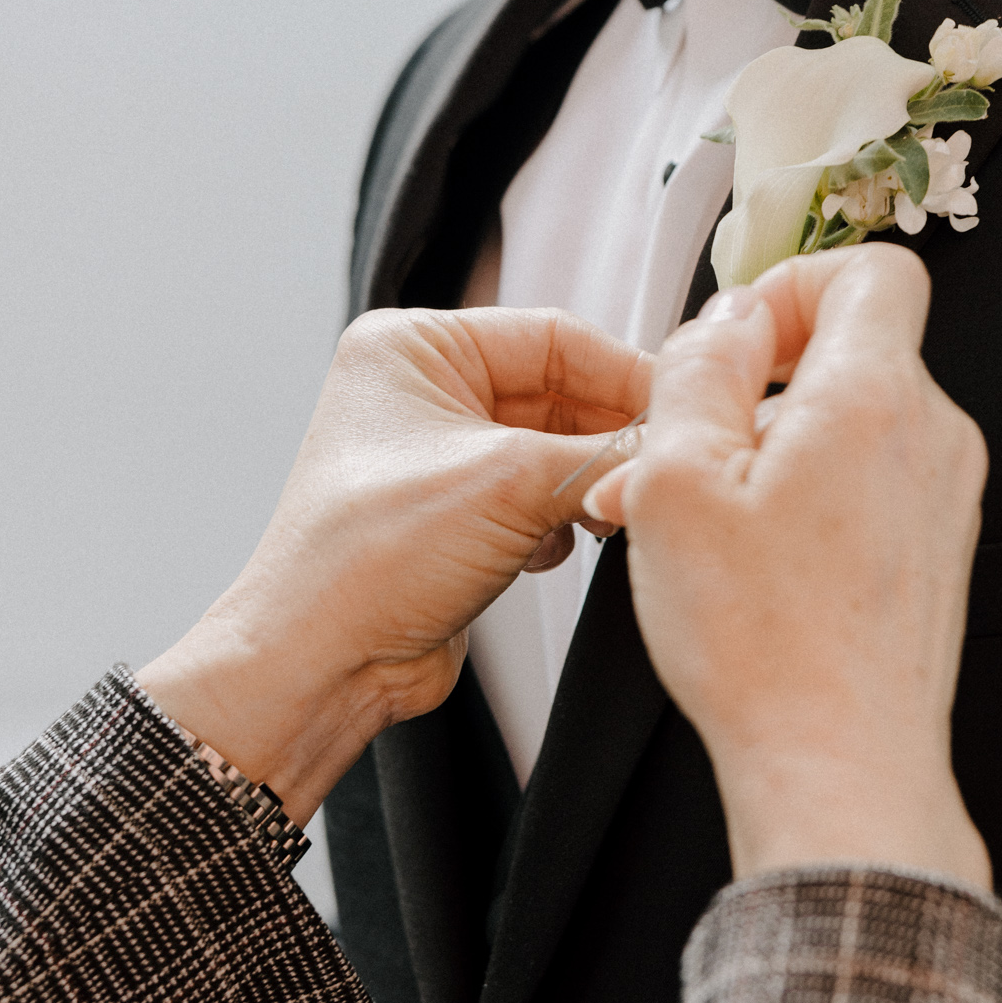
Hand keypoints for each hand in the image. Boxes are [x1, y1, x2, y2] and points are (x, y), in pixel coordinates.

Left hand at [140, 307, 648, 823]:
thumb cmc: (364, 561)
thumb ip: (603, 453)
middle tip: (662, 463)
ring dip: (587, 481)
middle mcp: (422, 391)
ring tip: (612, 509)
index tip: (681, 407)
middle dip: (607, 434)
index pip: (554, 335)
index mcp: (413, 346)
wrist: (319, 667)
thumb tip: (673, 440)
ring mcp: (440, 456)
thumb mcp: (507, 483)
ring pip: (554, 447)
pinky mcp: (457, 516)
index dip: (625, 372)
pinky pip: (539, 496)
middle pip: (559, 390)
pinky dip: (565, 517)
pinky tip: (564, 544)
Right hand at [587, 246, 990, 890]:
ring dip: (776, 449)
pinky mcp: (936, 553)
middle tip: (692, 442)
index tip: (743, 335)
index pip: (875, 268)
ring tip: (704, 520)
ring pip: (854, 425)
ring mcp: (944, 498)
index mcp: (874, 397)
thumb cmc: (765, 646)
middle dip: (764, 382)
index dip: (799, 280)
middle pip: (854, 351)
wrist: (840, 769)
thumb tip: (730, 321)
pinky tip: (748, 562)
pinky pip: (870, 486)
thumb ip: (701, 368)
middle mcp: (931, 437)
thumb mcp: (675, 478)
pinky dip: (808, 501)